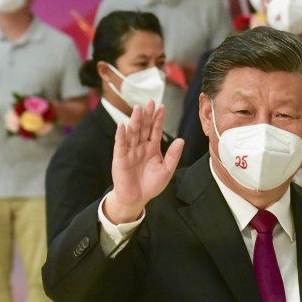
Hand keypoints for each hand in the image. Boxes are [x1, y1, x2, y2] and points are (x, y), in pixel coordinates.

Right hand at [104, 102, 183, 223]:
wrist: (137, 199)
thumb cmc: (151, 185)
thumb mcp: (166, 170)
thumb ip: (173, 155)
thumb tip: (181, 140)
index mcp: (152, 147)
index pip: (155, 130)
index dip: (158, 119)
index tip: (162, 107)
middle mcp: (140, 146)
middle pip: (143, 127)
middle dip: (147, 115)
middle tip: (150, 102)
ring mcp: (129, 151)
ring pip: (133, 133)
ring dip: (134, 121)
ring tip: (138, 109)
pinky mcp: (120, 158)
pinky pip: (120, 145)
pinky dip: (121, 135)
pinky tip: (122, 125)